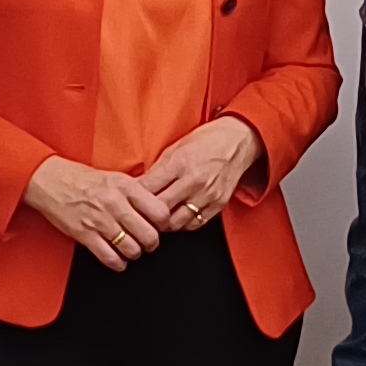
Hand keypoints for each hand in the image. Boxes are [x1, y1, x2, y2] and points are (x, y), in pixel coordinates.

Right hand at [24, 156, 170, 270]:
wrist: (50, 181)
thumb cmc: (82, 179)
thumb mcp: (115, 177)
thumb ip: (136, 192)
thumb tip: (157, 206)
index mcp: (126, 187)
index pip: (159, 212)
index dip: (163, 223)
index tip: (160, 226)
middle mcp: (115, 204)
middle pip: (149, 235)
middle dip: (152, 243)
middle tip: (148, 242)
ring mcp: (100, 221)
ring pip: (131, 249)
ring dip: (135, 253)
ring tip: (132, 249)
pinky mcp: (85, 235)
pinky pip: (110, 257)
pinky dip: (118, 263)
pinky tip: (119, 260)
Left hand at [142, 116, 264, 231]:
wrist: (238, 141)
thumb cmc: (206, 141)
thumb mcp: (176, 148)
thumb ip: (158, 169)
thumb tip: (138, 186)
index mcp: (180, 163)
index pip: (148, 188)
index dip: (134, 197)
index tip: (127, 201)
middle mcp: (194, 181)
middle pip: (160, 209)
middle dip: (146, 214)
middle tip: (137, 216)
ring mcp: (207, 195)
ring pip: (176, 223)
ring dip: (163, 224)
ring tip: (155, 220)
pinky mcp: (218, 205)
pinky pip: (193, 224)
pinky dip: (181, 224)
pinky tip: (175, 218)